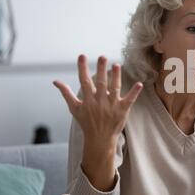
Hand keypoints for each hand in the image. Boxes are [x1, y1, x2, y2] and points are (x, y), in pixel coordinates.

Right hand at [53, 54, 142, 189]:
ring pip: (115, 88)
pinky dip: (134, 92)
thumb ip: (66, 94)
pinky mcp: (122, 110)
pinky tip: (139, 84)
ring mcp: (112, 105)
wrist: (99, 139)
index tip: (82, 56)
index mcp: (88, 100)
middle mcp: (100, 101)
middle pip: (101, 83)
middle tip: (102, 57)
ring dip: (116, 76)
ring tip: (116, 65)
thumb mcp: (74, 109)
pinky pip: (129, 99)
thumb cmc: (86, 123)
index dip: (82, 68)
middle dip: (101, 69)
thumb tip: (55, 81)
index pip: (84, 81)